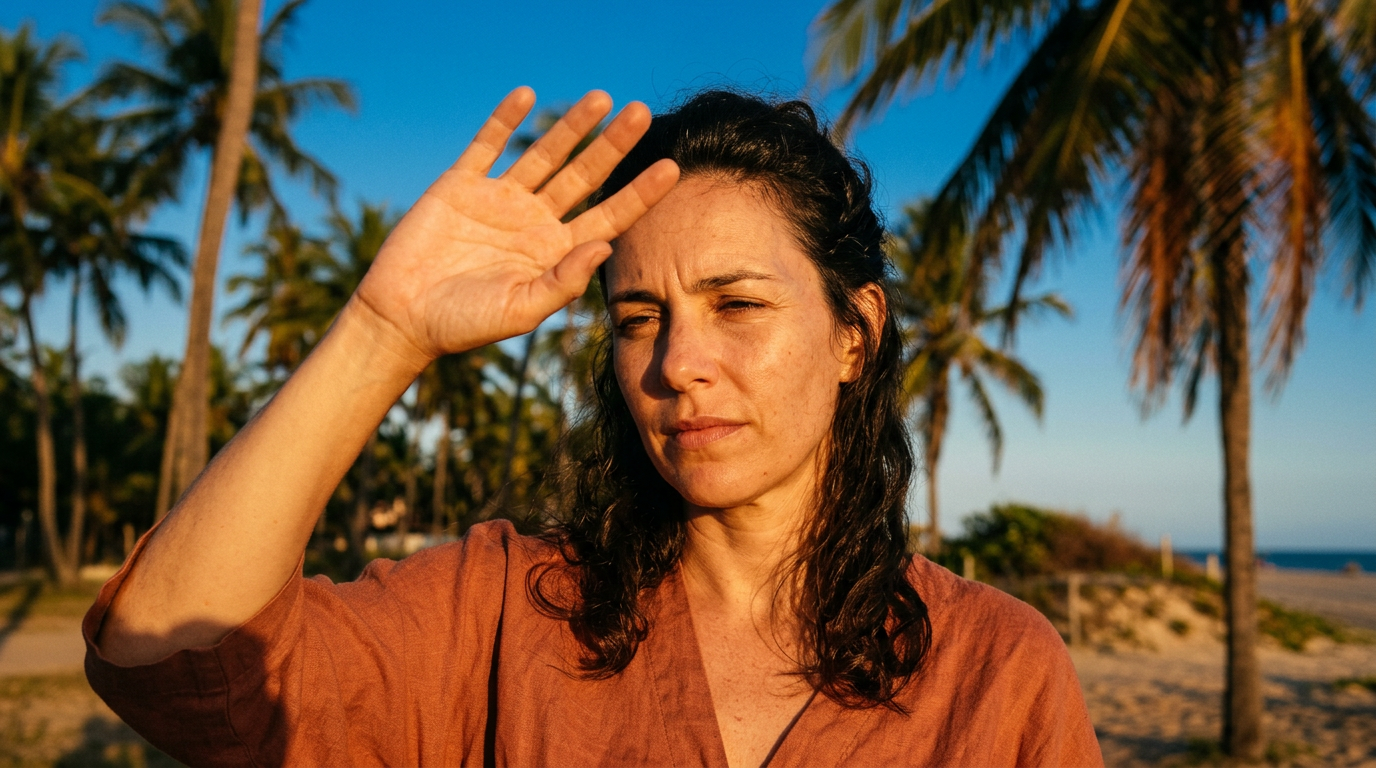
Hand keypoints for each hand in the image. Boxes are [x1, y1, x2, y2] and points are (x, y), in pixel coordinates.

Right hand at [351, 87, 678, 365]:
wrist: (403, 316)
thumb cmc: (464, 324)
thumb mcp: (521, 310)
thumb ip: (564, 282)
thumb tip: (604, 246)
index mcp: (555, 252)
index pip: (609, 217)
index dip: (639, 193)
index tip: (671, 168)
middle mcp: (534, 221)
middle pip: (584, 176)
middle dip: (613, 145)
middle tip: (641, 112)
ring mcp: (499, 200)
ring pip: (544, 155)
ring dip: (572, 126)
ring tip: (601, 98)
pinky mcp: (460, 185)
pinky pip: (487, 145)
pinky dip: (505, 120)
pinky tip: (527, 95)